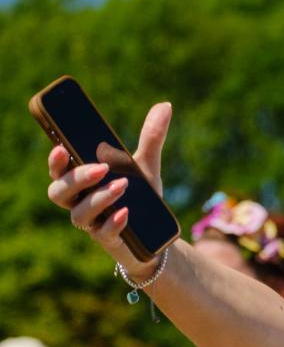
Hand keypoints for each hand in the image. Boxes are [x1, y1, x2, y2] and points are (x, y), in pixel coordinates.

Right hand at [46, 101, 171, 274]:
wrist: (156, 235)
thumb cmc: (140, 197)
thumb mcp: (146, 166)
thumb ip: (151, 138)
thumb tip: (166, 105)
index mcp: (81, 182)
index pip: (57, 171)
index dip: (54, 162)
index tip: (61, 148)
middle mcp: (79, 202)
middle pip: (59, 192)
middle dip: (76, 179)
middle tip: (101, 168)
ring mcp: (92, 223)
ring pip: (79, 214)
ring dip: (98, 199)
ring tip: (122, 186)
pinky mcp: (108, 241)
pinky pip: (103, 234)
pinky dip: (113, 223)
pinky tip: (125, 213)